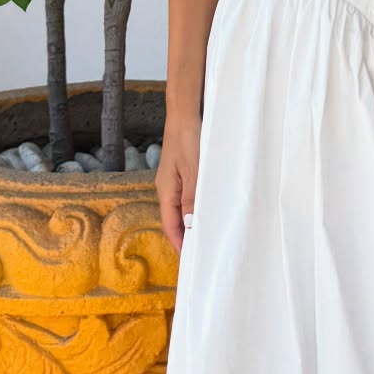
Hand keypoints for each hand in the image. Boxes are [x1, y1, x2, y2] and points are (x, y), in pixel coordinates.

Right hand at [156, 112, 200, 254]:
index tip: (190, 261)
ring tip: (206, 237)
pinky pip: (188, 196)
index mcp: (166, 190)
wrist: (186, 112)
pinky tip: (208, 210)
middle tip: (202, 253)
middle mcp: (167, 188)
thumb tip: (191, 226)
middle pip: (174, 219)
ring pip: (182, 208)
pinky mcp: (184, 171)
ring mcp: (175, 180)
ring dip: (192, 222)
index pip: (170, 225)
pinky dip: (196, 207)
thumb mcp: (193, 170)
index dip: (179, 243)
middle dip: (186, 237)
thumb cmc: (188, 139)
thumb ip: (192, 198)